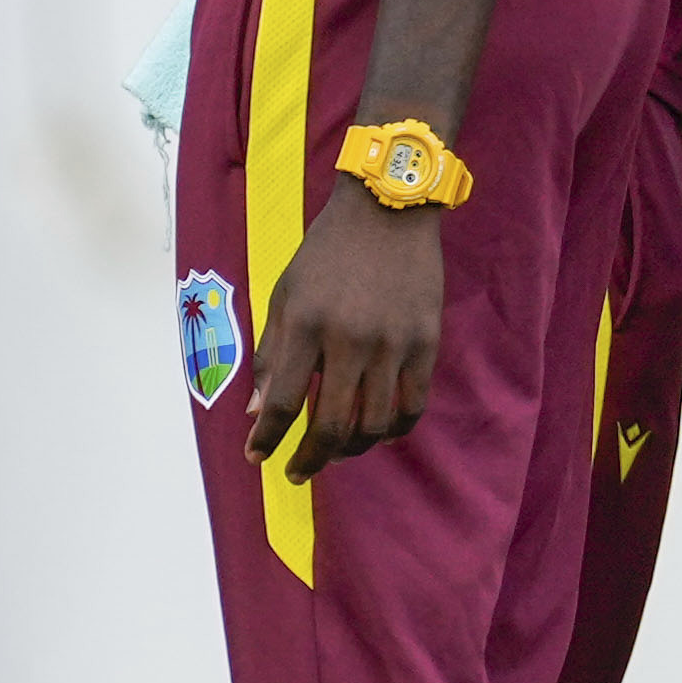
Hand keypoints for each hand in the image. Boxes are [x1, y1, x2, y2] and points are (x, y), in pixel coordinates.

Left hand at [250, 182, 447, 468]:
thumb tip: (256, 411)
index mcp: (306, 323)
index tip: (257, 457)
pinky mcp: (426, 343)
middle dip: (310, 459)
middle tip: (299, 471)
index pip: (282, 401)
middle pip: (330, 425)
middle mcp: (349, 339)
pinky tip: (378, 433)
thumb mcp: (286, 293)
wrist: (388, 210)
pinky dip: (394, 430)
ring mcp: (393, 344)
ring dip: (351, 449)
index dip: (266, 438)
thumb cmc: (327, 251)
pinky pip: (413, 406)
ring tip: (336, 451)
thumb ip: (271, 353)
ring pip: (373, 425)